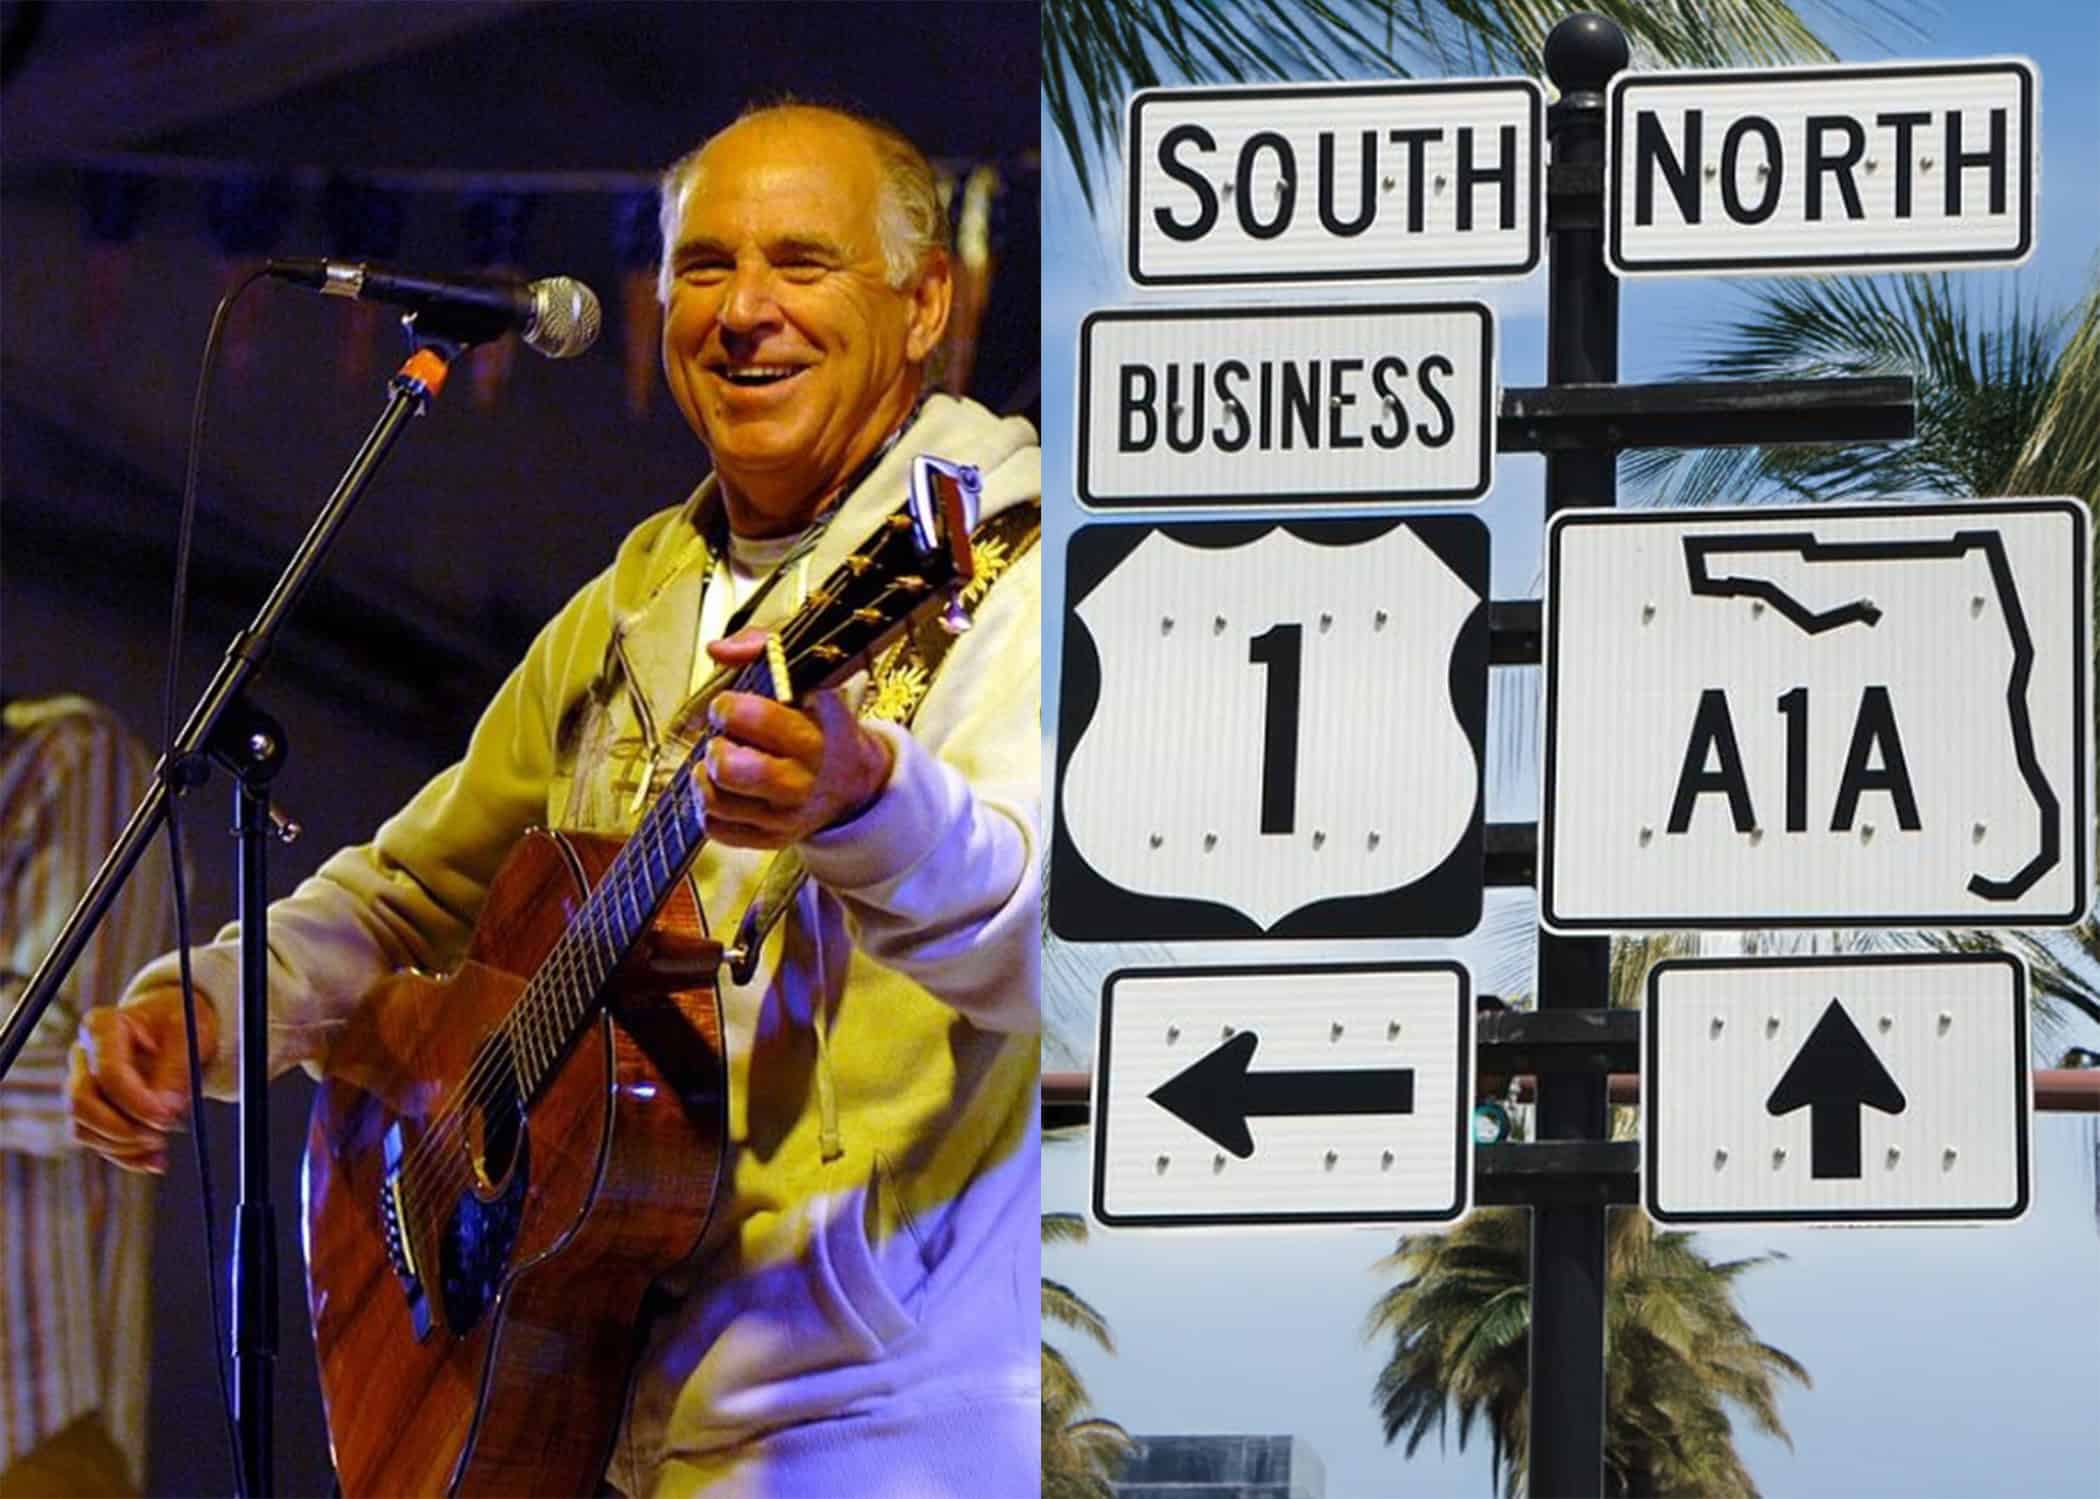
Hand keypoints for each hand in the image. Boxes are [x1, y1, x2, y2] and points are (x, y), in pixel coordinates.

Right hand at [68, 986, 217, 1174]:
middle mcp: (82, 1055)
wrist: (172, 1026)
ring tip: (161, 1144)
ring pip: (83, 1127)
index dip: (136, 1101)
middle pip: (82, 1103)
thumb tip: (166, 1109)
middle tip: (160, 1135)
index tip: (167, 1116)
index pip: (107, 1072)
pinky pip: (96, 1141)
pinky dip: (125, 1156)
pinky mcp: (90, 1109)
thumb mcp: (188, 1034)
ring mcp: (81, 1083)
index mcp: (102, 1027)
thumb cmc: (179, 1023)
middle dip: (121, 1128)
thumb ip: (176, 1069)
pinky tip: (154, 1160)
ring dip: (122, 1146)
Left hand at [697, 627, 894, 848]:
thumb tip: (720, 650)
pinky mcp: (771, 838)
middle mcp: (804, 778)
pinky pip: (717, 829)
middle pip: (731, 768)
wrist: (851, 780)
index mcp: (818, 732)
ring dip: (706, 776)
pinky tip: (723, 788)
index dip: (729, 706)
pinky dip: (709, 807)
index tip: (730, 703)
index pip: (758, 717)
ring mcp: (787, 814)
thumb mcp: (807, 675)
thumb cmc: (821, 723)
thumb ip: (763, 647)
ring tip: (721, 760)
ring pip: (717, 800)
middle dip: (716, 746)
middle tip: (723, 738)